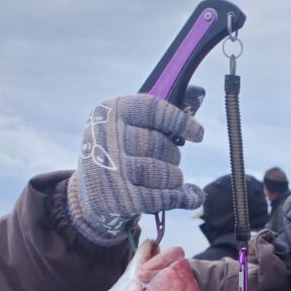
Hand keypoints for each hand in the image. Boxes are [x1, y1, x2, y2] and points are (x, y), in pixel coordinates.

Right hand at [67, 92, 204, 241]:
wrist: (91, 192)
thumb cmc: (120, 151)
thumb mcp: (130, 125)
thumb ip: (162, 112)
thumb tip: (199, 92)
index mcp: (111, 111)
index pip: (154, 109)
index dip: (181, 121)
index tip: (199, 134)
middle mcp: (108, 137)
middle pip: (161, 144)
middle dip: (173, 155)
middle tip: (170, 160)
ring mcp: (113, 169)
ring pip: (164, 172)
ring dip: (175, 177)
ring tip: (171, 178)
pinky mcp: (121, 198)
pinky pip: (163, 197)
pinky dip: (183, 198)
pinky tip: (192, 196)